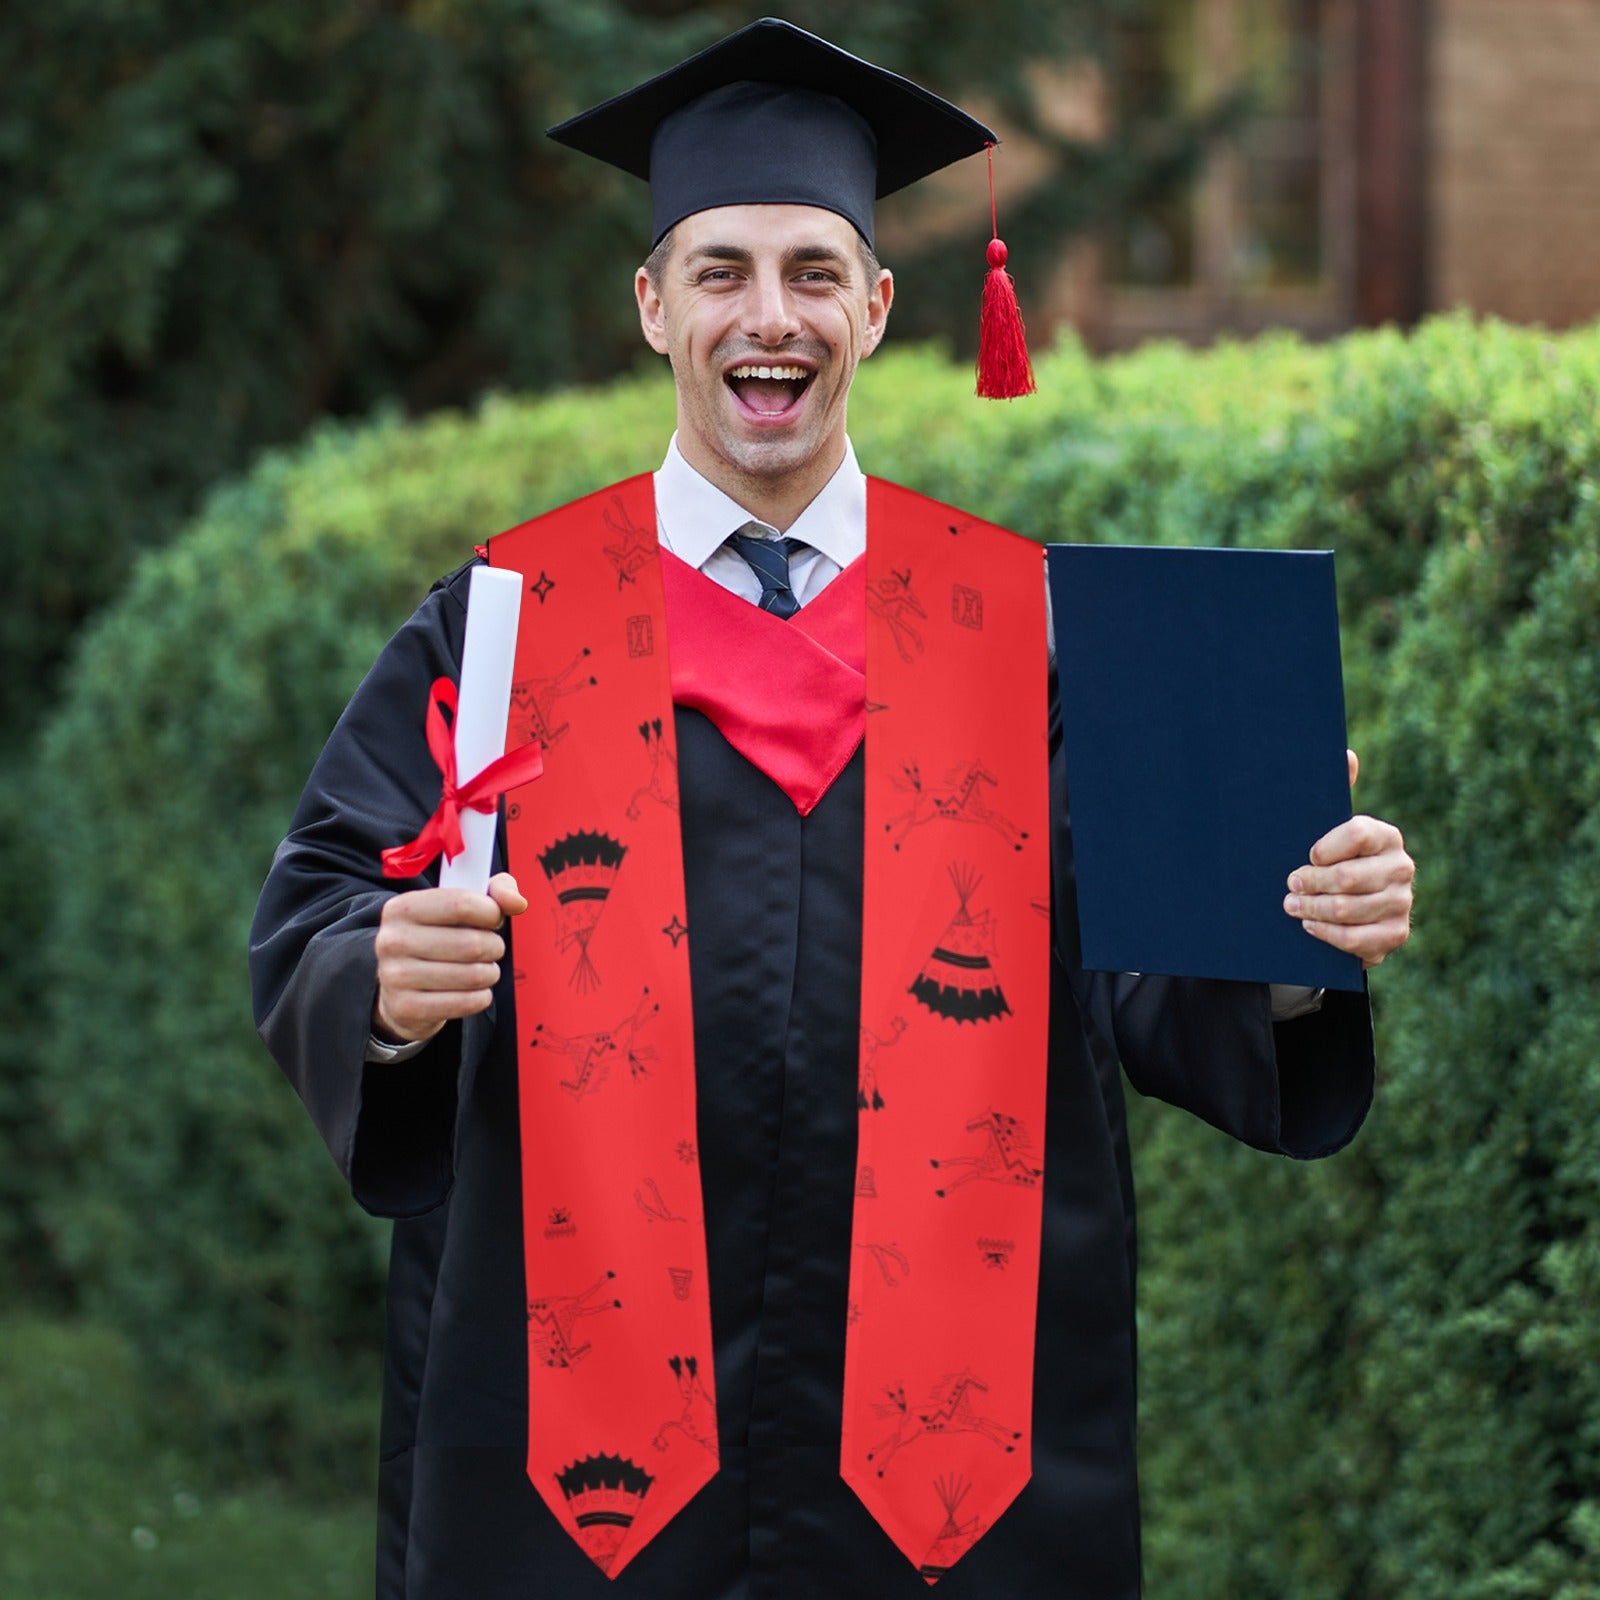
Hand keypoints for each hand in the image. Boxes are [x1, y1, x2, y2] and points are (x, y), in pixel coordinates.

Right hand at [372, 872, 527, 1043]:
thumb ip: (495, 892)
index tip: (494, 919)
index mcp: (402, 908)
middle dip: (494, 947)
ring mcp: (395, 976)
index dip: (491, 912)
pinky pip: (466, 1003)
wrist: (401, 988)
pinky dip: (481, 997)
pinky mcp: (406, 1008)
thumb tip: (517, 903)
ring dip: (490, 973)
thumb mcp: (460, 905)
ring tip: (483, 969)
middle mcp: (392, 940)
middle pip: (471, 944)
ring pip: (472, 975)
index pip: (461, 904)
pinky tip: (474, 991)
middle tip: (491, 948)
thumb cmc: (439, 938)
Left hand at [1283, 750, 1413, 967]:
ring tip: (1291, 906)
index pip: (1356, 833)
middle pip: (1348, 877)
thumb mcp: (1328, 828)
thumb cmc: (1332, 860)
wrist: (1350, 909)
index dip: (1325, 847)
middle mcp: (1401, 867)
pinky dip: (1327, 934)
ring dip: (1312, 909)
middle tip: (1289, 885)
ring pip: (1348, 909)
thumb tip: (1346, 754)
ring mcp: (1401, 903)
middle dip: (1310, 883)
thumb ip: (1336, 792)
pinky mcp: (1395, 934)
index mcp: (1386, 836)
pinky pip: (1356, 939)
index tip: (1306, 855)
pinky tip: (1310, 926)